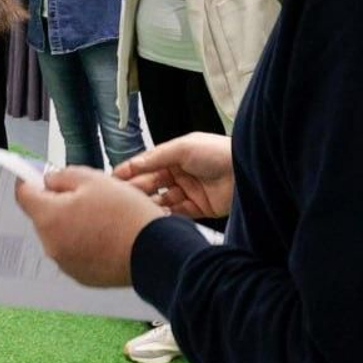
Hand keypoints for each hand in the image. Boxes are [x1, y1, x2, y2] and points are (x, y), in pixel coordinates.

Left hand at [14, 166, 164, 286]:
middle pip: (43, 216)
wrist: (156, 252)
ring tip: (104, 218)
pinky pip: (75, 253)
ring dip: (73, 224)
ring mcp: (65, 263)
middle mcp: (51, 244)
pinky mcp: (82, 276)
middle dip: (59, 203)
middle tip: (88, 197)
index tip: (38, 176)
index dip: (31, 181)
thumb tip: (49, 181)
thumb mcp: (93, 179)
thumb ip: (62, 176)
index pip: (23, 194)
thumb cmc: (127, 215)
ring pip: (60, 234)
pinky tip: (107, 237)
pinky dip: (85, 243)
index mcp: (48, 217)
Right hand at [113, 132, 234, 218]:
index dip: (130, 171)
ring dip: (151, 203)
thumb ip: (156, 156)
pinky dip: (166, 214)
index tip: (113, 178)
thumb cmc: (220, 152)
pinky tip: (158, 214)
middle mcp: (181, 172)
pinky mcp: (199, 208)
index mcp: (176, 155)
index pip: (147, 164)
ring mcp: (190, 190)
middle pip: (152, 183)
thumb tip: (133, 163)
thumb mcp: (183, 147)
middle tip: (123, 196)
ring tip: (140, 207)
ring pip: (162, 199)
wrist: (249, 171)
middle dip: (137, 189)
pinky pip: (177, 213)